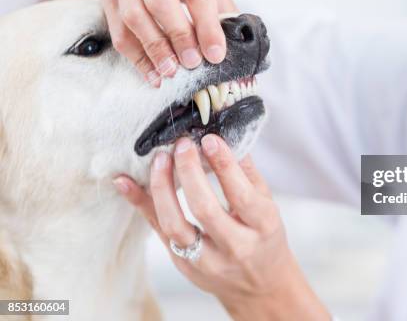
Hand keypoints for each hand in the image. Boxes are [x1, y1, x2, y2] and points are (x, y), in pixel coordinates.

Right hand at [51, 0, 236, 85]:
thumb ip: (219, 3)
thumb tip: (234, 42)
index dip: (207, 24)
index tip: (216, 54)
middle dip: (178, 35)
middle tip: (192, 62)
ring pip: (133, 16)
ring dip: (155, 49)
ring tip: (172, 71)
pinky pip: (118, 31)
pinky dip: (137, 57)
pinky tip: (153, 73)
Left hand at [114, 135, 329, 320]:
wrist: (259, 285)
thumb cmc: (265, 238)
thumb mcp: (268, 205)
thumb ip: (247, 173)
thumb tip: (225, 136)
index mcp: (263, 227)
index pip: (241, 194)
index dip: (223, 165)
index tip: (209, 139)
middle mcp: (235, 246)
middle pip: (204, 209)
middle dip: (188, 173)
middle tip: (182, 144)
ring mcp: (206, 260)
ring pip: (175, 224)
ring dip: (162, 188)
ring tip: (160, 159)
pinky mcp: (183, 264)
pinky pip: (157, 231)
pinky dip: (140, 204)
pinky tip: (125, 182)